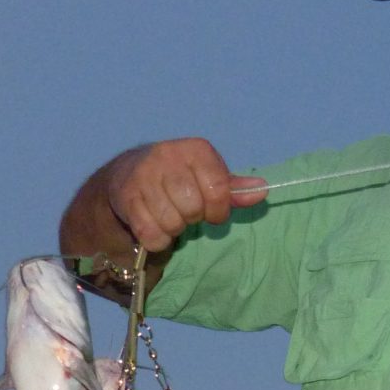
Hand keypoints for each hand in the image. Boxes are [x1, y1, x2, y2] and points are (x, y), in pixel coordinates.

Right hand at [103, 138, 266, 251]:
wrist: (129, 172)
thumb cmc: (180, 177)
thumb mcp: (208, 177)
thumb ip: (234, 188)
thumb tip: (262, 190)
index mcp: (196, 149)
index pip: (218, 189)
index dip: (219, 209)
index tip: (213, 212)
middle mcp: (168, 156)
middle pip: (193, 208)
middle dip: (193, 218)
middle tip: (185, 211)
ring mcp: (144, 175)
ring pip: (171, 222)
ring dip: (174, 229)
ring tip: (169, 215)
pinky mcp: (126, 196)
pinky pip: (150, 234)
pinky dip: (156, 239)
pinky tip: (154, 224)